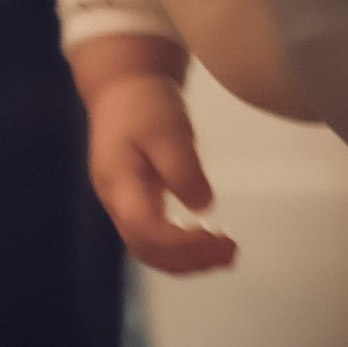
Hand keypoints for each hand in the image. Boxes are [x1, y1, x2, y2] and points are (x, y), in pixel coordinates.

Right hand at [79, 55, 237, 280]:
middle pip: (145, 249)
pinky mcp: (135, 201)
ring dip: (186, 259)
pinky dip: (181, 247)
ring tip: (226, 254)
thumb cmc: (144, 105)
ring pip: (149, 248)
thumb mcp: (168, 130)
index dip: (181, 244)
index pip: (145, 230)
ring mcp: (123, 204)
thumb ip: (182, 169)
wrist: (122, 86)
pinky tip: (206, 240)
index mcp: (120, 184)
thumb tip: (202, 207)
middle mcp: (116, 202)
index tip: (218, 237)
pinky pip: (154, 236)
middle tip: (231, 253)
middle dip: (188, 259)